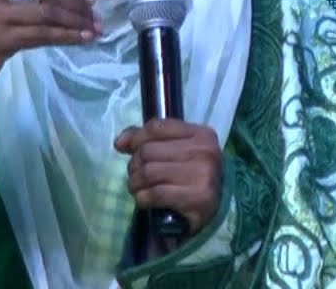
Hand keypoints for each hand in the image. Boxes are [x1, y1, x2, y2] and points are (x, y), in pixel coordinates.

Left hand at [114, 119, 222, 235]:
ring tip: (138, 188)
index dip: (136, 138)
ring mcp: (202, 176)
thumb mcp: (176, 149)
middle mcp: (204, 152)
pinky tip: (145, 200)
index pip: (157, 127)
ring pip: (148, 172)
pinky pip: (155, 194)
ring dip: (135, 183)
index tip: (128, 149)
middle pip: (148, 151)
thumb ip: (148, 139)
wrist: (215, 209)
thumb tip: (120, 142)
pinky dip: (142, 198)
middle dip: (135, 165)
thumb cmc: (191, 174)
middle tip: (137, 175)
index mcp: (201, 134)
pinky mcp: (196, 199)